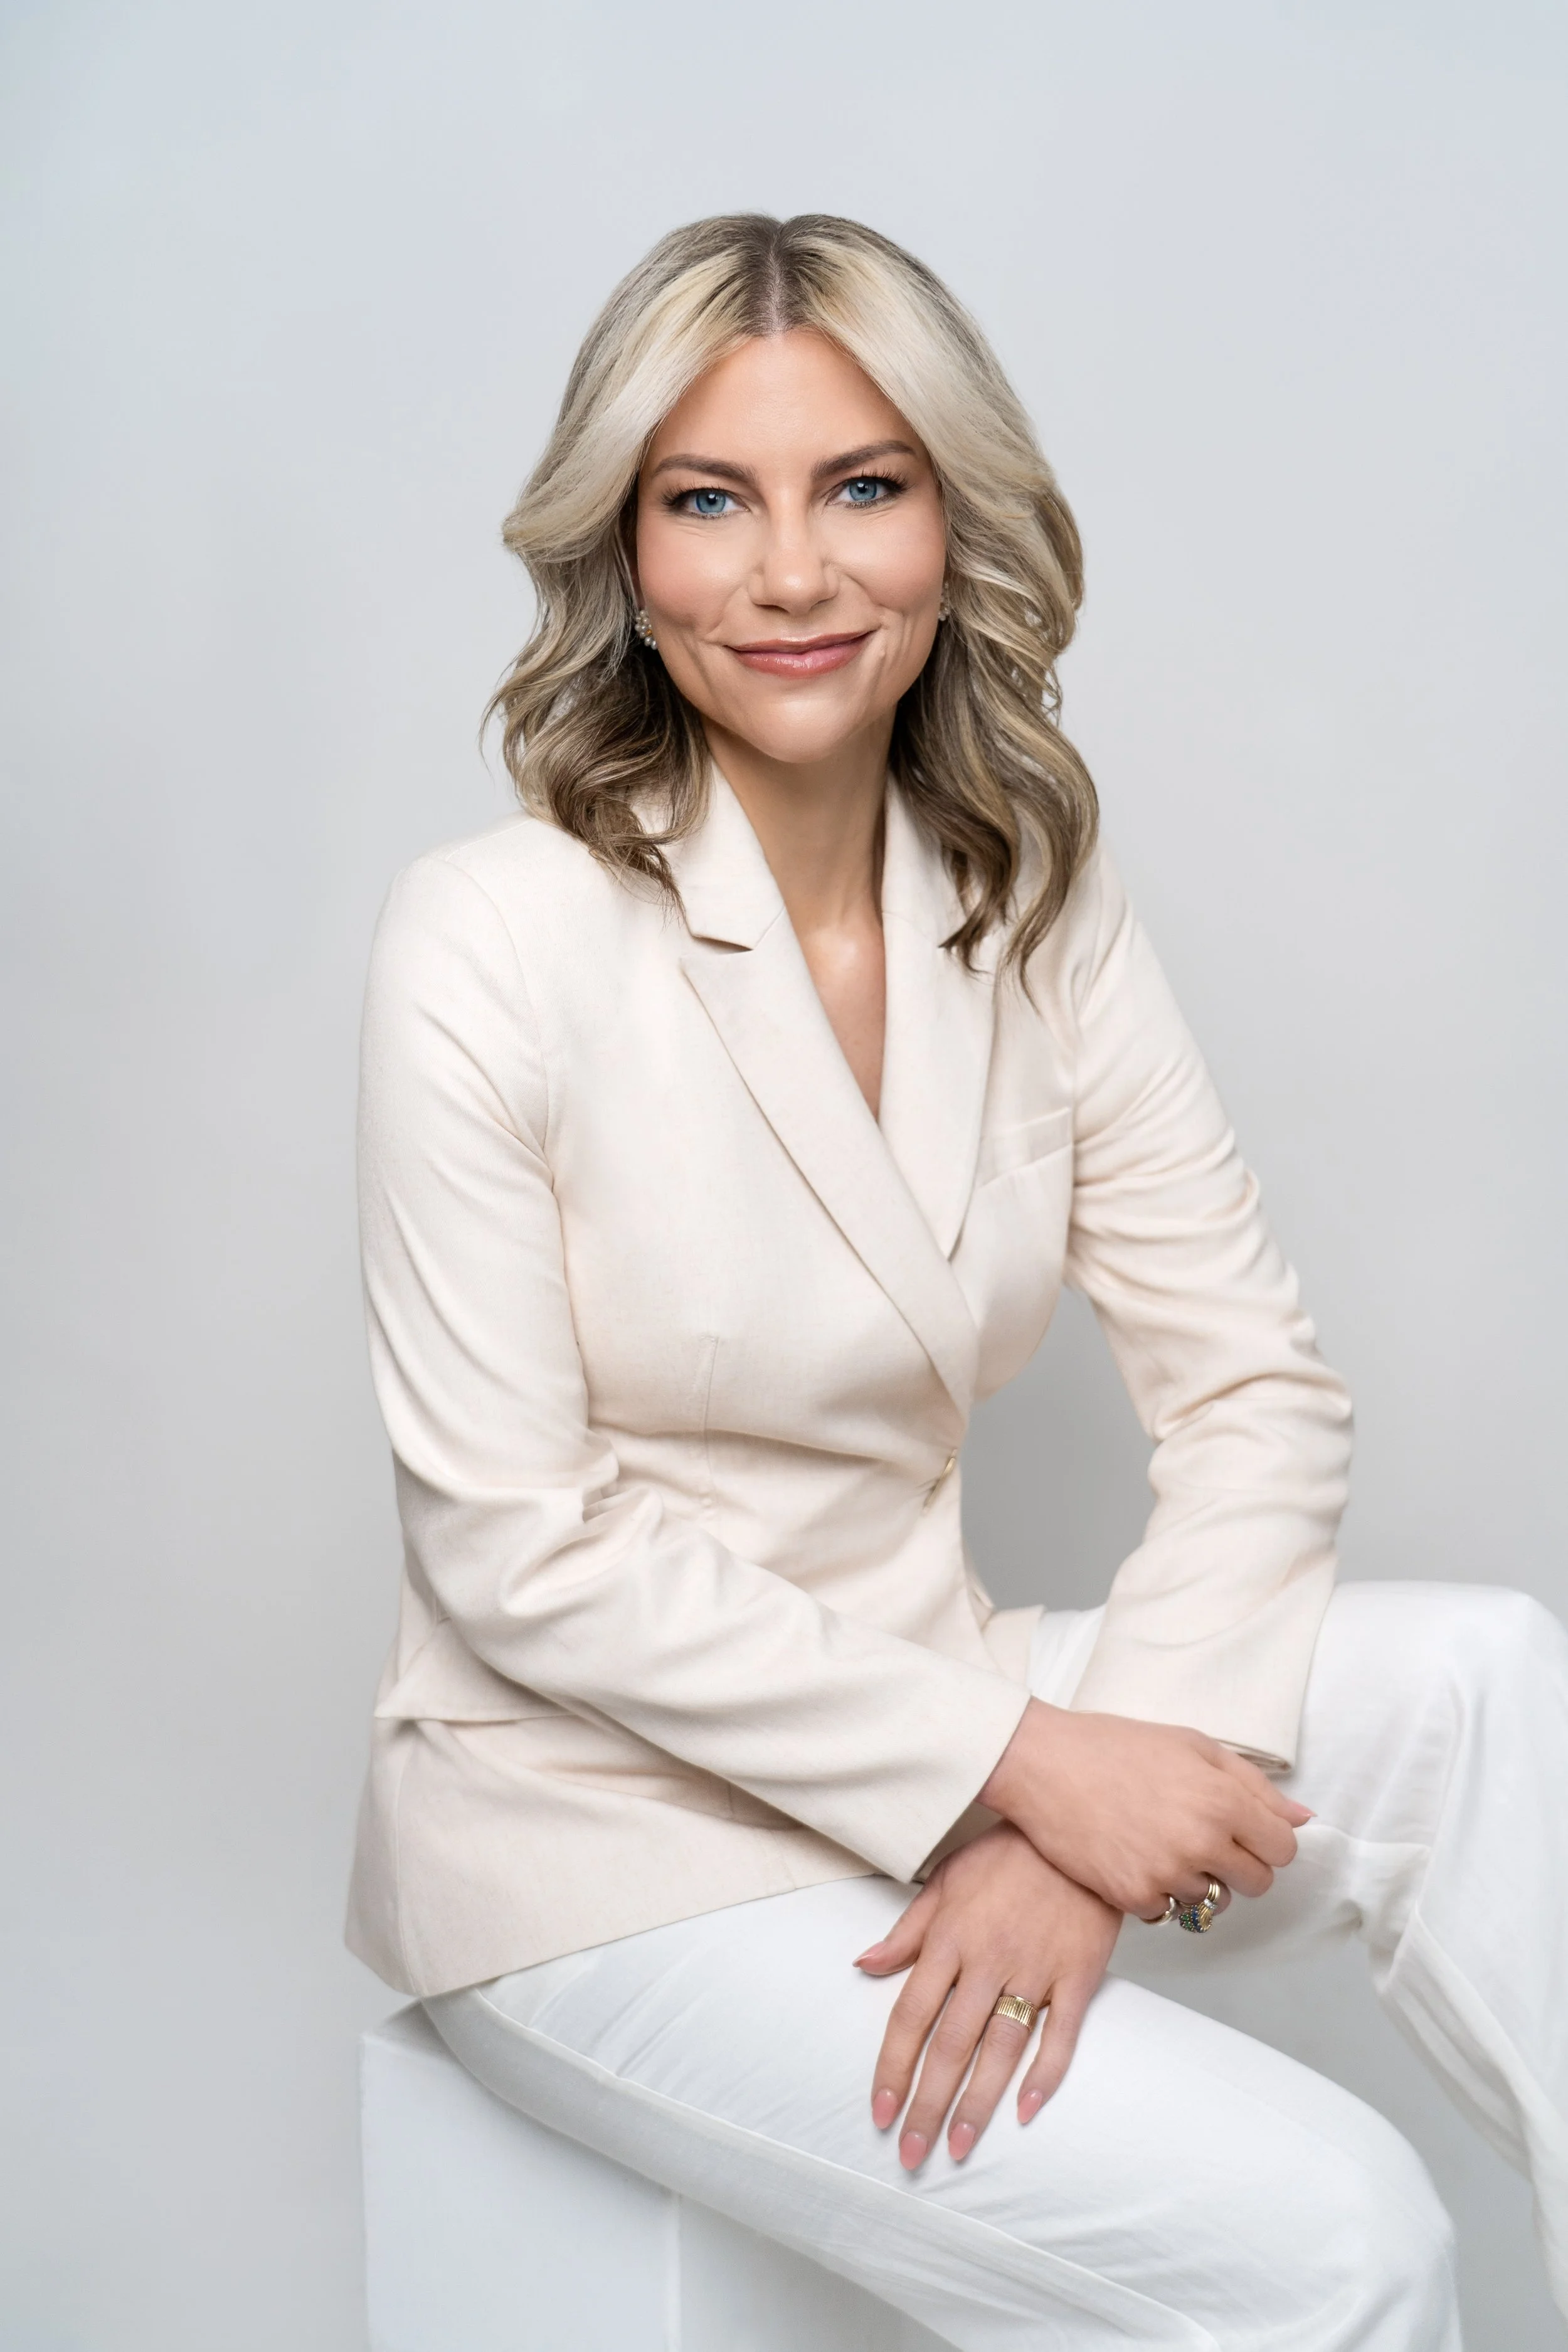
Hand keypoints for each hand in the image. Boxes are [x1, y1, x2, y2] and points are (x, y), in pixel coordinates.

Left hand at [854, 1823, 1121, 2170]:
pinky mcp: (1077, 1975)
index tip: (881, 2111)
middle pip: (950, 2045)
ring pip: (1000, 2048)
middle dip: (927, 2104)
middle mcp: (986, 1960)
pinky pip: (1061, 2033)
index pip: (910, 2016)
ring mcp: (1034, 1969)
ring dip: (977, 2103)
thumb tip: (864, 1965)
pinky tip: (1025, 2110)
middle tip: (912, 2155)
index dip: (893, 2068)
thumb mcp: (945, 1880)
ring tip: (958, 2146)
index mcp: (949, 1939)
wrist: (1074, 1827)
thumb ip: (907, 1931)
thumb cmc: (1006, 1854)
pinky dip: (1044, 2073)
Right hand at [980, 1698, 1311, 1916]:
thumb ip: (1253, 1783)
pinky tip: (1135, 1857)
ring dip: (1197, 1881)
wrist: (1044, 1763)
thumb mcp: (1192, 1745)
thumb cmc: (1116, 1746)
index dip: (1266, 1840)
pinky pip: (1168, 1912)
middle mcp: (1202, 1842)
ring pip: (1212, 1902)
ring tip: (1161, 1844)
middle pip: (1256, 1883)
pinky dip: (1157, 1892)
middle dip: (1238, 1865)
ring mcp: (1168, 1873)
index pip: (1283, 1849)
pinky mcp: (1134, 1897)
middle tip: (1202, 1839)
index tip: (1242, 1831)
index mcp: (1223, 1799)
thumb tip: (1303, 1817)